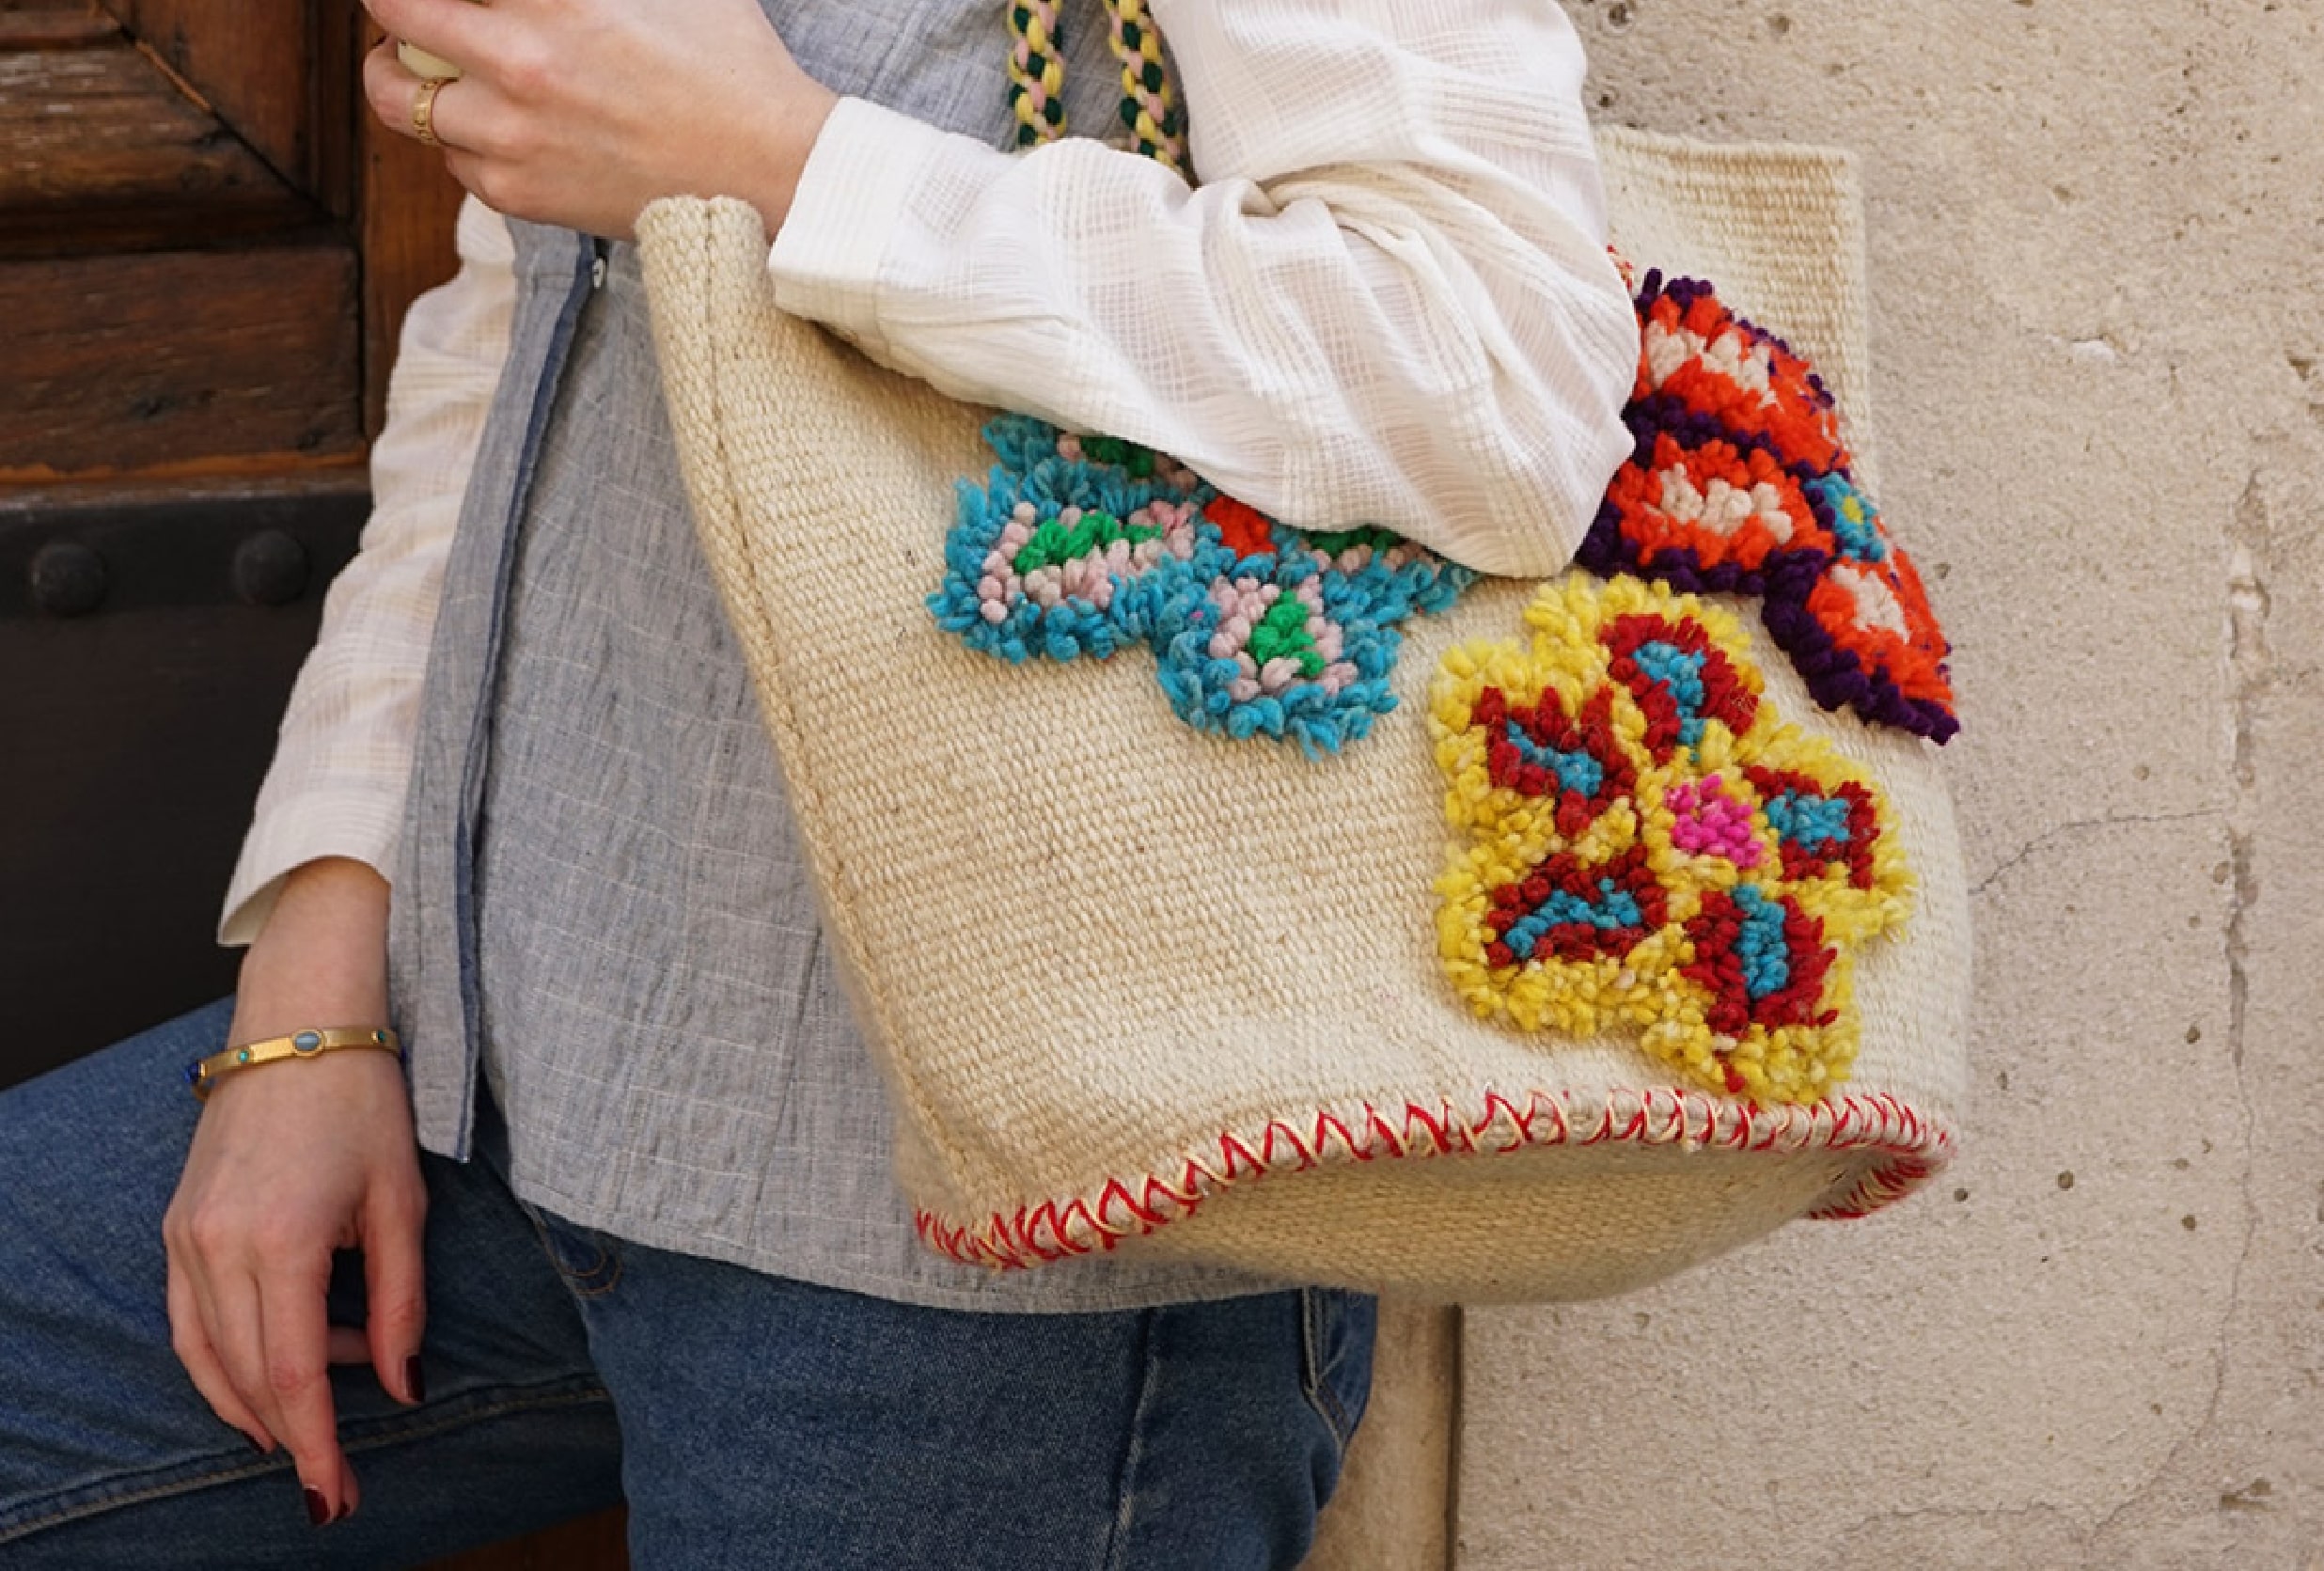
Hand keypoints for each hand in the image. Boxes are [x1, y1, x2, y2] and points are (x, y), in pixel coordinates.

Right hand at [161, 858, 422, 1524]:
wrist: (299, 1031)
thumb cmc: (363, 1105)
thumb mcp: (403, 1204)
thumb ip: (403, 1302)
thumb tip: (404, 1386)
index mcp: (283, 1240)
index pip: (292, 1373)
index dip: (316, 1443)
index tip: (335, 1496)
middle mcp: (220, 1246)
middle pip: (248, 1377)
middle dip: (295, 1438)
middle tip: (340, 1479)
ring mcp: (188, 1239)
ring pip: (210, 1358)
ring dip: (262, 1402)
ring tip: (321, 1414)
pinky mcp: (178, 1230)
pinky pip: (190, 1322)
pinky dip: (227, 1362)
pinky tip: (273, 1376)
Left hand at [362, 0, 838, 239]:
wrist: (774, 174)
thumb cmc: (733, 70)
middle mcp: (519, 61)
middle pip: (392, 11)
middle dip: (390, 4)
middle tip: (404, 9)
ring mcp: (512, 134)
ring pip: (399, 97)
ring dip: (403, 76)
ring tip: (428, 70)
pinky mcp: (520, 193)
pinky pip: (450, 160)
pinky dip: (460, 140)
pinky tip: (496, 127)